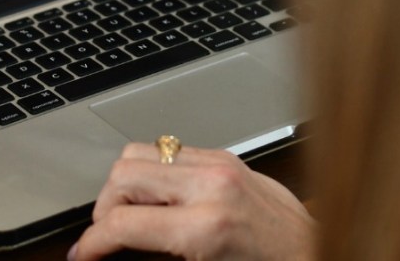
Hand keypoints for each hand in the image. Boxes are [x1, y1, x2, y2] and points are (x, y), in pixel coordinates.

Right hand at [70, 143, 315, 260]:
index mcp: (206, 227)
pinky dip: (153, 171)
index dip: (91, 243)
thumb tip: (115, 249)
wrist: (318, 257)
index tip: (81, 255)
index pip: (122, 221)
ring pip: (141, 150)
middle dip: (104, 208)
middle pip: (123, 174)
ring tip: (130, 215)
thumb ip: (155, 255)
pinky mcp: (227, 157)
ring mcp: (220, 164)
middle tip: (106, 236)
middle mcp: (211, 185)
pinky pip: (170, 149)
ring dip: (125, 183)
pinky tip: (159, 198)